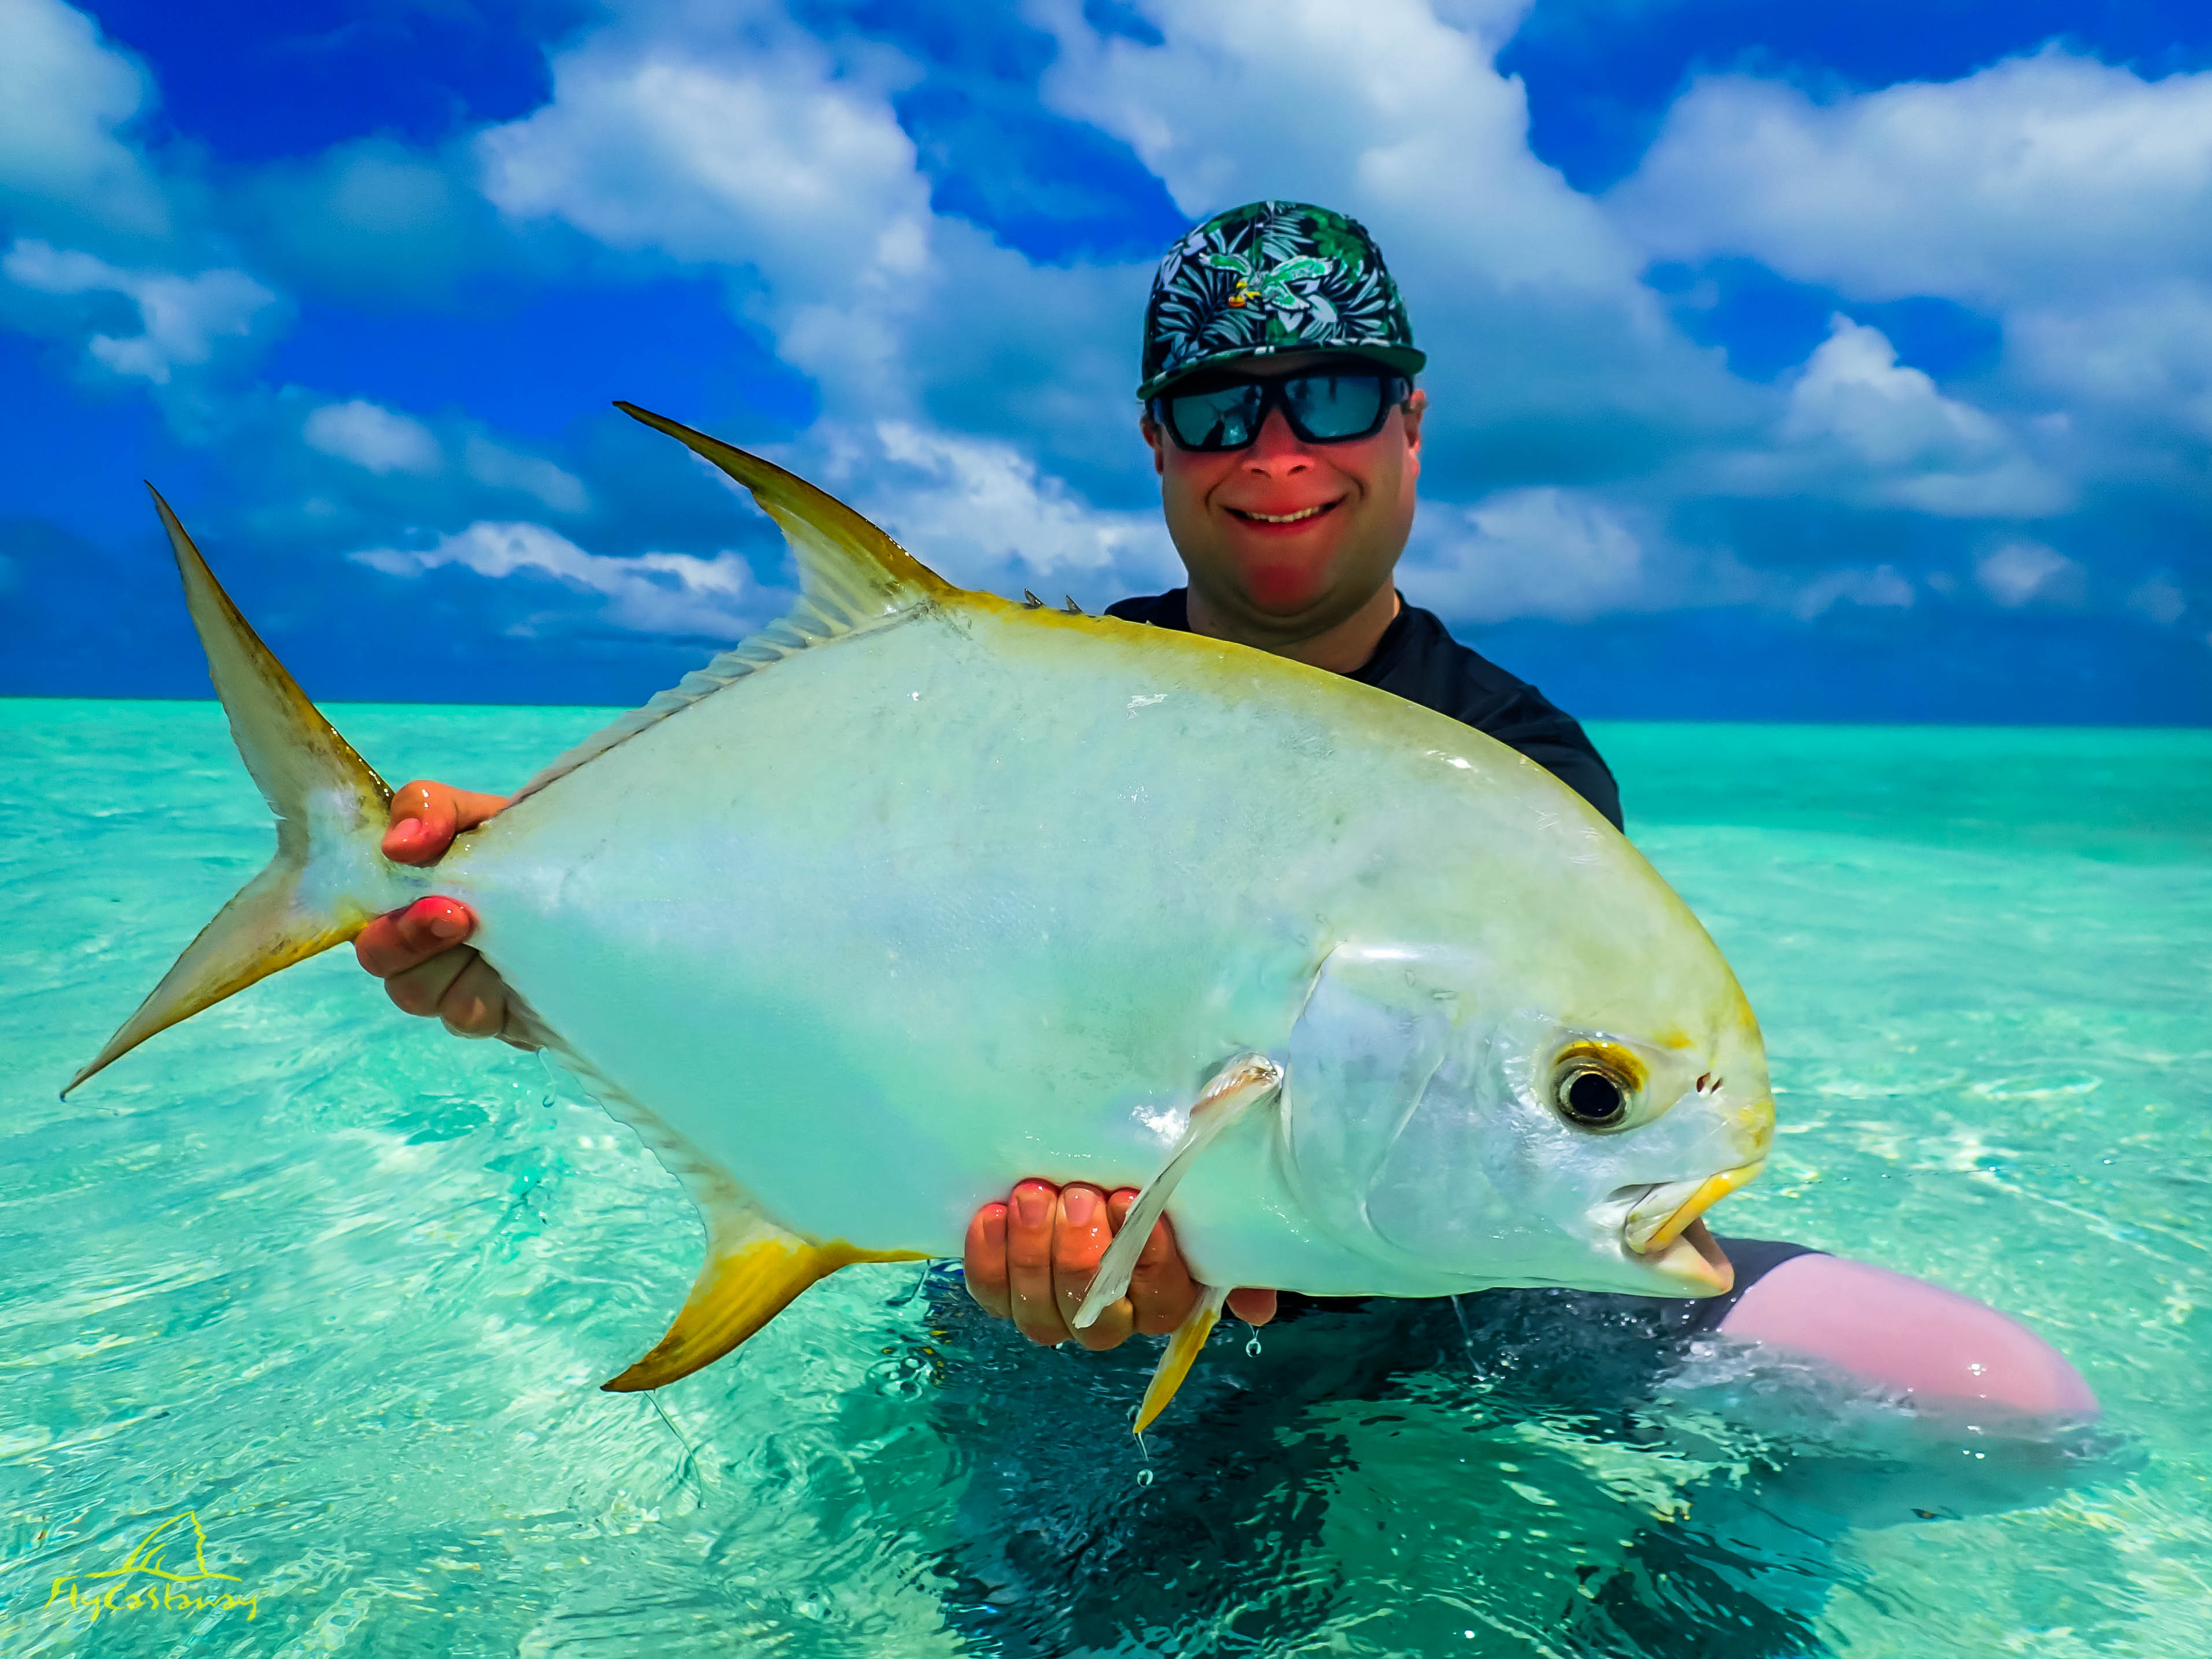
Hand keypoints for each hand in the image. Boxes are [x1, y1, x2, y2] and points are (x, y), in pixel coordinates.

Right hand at [353, 779, 535, 1047]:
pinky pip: (462, 1017)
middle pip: (375, 954)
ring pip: (412, 991)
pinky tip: (518, 977)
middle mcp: (418, 936)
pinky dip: (486, 996)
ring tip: (496, 946)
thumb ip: (437, 808)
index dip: (373, 880)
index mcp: (409, 886)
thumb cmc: (541, 849)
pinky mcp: (486, 1015)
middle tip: (457, 916)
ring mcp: (450, 980)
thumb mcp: (490, 815)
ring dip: (450, 967)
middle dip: (409, 936)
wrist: (610, 898)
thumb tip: (399, 841)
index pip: (359, 889)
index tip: (408, 854)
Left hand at [960, 1178, 1276, 1349]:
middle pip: (1096, 1318)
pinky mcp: (1004, 1288)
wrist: (1076, 1151)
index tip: (1133, 1201)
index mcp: (1162, 1295)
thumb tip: (1258, 1310)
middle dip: (1084, 1255)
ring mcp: (1052, 1306)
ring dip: (1035, 1252)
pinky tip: (993, 1213)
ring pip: (1042, 1313)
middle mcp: (1108, 1315)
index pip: (1163, 1303)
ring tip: (1033, 1195)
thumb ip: (1226, 1242)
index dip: (1148, 1260)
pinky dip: (989, 1257)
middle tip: (1078, 1194)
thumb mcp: (1194, 1198)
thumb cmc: (1144, 1172)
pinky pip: (992, 1293)